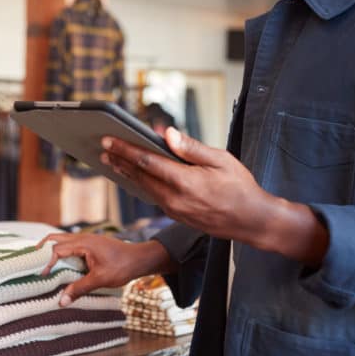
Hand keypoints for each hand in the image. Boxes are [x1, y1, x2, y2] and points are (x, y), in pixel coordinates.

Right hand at [37, 233, 172, 305]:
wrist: (140, 259)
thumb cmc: (122, 267)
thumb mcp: (100, 280)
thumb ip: (79, 288)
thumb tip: (61, 301)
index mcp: (84, 243)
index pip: (57, 249)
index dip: (47, 262)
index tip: (42, 275)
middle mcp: (83, 238)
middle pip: (56, 238)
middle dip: (43, 248)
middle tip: (31, 259)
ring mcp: (88, 240)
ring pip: (64, 240)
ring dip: (53, 249)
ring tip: (42, 262)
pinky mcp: (91, 245)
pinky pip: (72, 245)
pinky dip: (63, 251)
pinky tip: (61, 263)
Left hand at [101, 127, 271, 241]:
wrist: (252, 222)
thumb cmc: (241, 187)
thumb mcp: (221, 161)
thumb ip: (192, 148)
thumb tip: (166, 133)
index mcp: (185, 181)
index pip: (147, 162)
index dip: (125, 149)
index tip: (108, 140)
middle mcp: (175, 199)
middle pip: (139, 176)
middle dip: (119, 160)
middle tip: (103, 147)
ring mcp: (174, 210)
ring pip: (143, 188)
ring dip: (127, 173)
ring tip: (112, 160)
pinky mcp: (177, 216)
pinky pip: (153, 197)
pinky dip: (140, 184)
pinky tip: (134, 176)